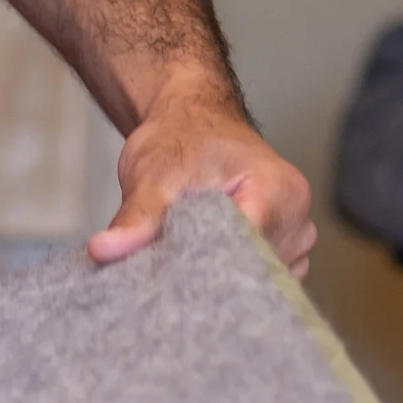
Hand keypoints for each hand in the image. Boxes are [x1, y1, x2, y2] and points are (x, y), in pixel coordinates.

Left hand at [91, 67, 317, 279]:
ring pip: (259, 283)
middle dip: (211, 280)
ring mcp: (295, 239)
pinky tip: (200, 272)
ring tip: (183, 270)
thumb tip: (104, 250)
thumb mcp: (153, 175)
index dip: (207, 271)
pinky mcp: (282, 252)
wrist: (193, 118)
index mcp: (279, 192)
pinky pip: (259, 281)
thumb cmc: (181, 137)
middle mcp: (298, 220)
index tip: (170, 281)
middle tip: (166, 280)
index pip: (249, 253)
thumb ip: (136, 218)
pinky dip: (229, 280)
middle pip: (256, 274)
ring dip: (220, 282)